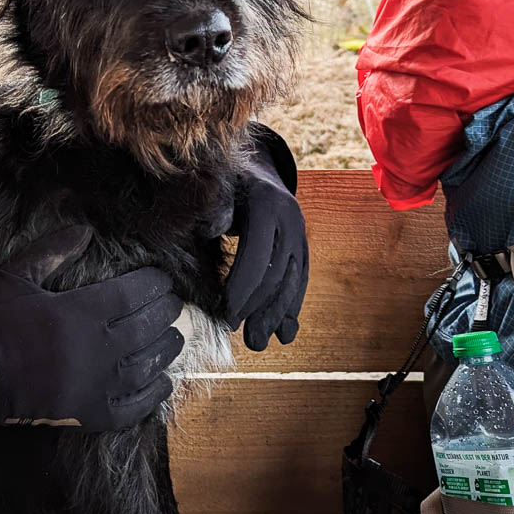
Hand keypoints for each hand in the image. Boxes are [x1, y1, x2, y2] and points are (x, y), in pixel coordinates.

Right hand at [0, 226, 183, 430]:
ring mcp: (99, 385)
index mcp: (84, 311)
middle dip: (166, 312)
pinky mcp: (93, 414)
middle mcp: (100, 348)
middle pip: (149, 326)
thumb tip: (85, 230)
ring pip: (149, 365)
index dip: (155, 284)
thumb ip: (52, 249)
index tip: (162, 279)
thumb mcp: (17, 275)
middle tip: (173, 304)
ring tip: (174, 339)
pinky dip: (155, 394)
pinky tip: (163, 383)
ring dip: (167, 350)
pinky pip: (136, 406)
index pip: (136, 292)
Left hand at [217, 127, 308, 350]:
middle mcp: (291, 220)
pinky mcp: (302, 249)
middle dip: (260, 309)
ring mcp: (300, 236)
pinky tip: (285, 333)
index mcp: (268, 204)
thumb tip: (210, 228)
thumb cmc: (227, 181)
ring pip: (292, 281)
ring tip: (258, 343)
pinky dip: (292, 308)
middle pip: (278, 274)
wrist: (258, 170)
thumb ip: (216, 206)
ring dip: (277, 316)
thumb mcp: (219, 185)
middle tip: (243, 339)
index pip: (259, 255)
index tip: (228, 315)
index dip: (244, 289)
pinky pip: (300, 281)